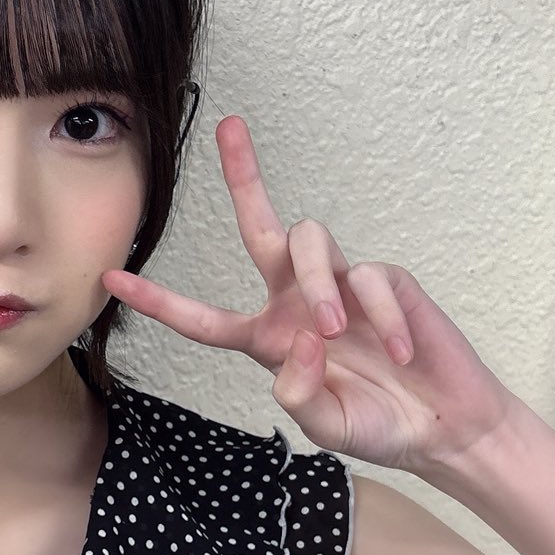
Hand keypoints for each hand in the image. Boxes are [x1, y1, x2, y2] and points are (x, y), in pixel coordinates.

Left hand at [100, 115, 514, 472]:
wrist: (444, 427)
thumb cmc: (379, 425)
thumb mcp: (327, 426)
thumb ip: (299, 393)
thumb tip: (300, 340)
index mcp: (269, 339)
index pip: (203, 319)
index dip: (158, 301)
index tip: (110, 278)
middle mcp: (297, 303)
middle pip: (260, 228)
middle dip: (244, 176)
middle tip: (229, 127)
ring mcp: (342, 287)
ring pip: (309, 246)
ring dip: (317, 287)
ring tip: (340, 334)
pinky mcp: (386, 281)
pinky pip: (372, 279)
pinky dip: (384, 318)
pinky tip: (402, 352)